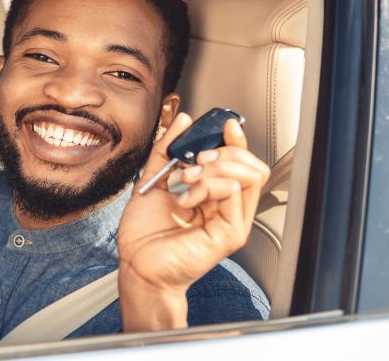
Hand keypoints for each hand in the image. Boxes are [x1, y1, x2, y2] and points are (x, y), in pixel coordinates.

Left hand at [116, 114, 268, 331]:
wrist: (137, 265)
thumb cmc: (144, 236)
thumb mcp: (152, 181)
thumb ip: (166, 150)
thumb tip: (182, 122)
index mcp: (213, 198)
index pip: (240, 164)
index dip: (236, 141)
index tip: (224, 125)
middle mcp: (227, 209)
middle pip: (251, 166)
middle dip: (224, 152)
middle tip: (197, 158)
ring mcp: (232, 222)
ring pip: (248, 176)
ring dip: (215, 167)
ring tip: (189, 177)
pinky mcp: (230, 233)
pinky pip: (233, 191)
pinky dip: (207, 186)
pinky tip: (186, 199)